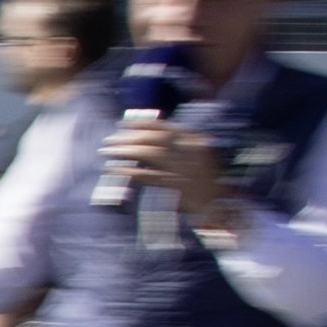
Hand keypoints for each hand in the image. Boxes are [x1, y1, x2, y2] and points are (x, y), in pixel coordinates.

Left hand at [107, 116, 226, 212]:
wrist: (219, 204)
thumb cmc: (204, 180)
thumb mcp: (195, 155)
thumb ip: (176, 144)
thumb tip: (144, 135)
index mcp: (194, 141)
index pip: (164, 127)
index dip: (141, 123)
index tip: (122, 123)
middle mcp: (189, 151)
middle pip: (152, 138)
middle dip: (127, 137)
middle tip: (109, 140)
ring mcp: (183, 168)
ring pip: (148, 154)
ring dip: (124, 151)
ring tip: (107, 151)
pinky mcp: (175, 185)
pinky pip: (146, 175)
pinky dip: (127, 171)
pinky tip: (113, 169)